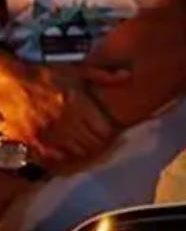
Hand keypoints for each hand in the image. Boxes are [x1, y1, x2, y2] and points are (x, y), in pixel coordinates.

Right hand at [0, 58, 128, 165]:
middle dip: (98, 142)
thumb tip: (128, 75)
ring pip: (78, 154)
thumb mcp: (75, 70)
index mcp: (78, 105)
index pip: (105, 132)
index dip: (108, 133)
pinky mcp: (32, 143)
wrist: (8, 82)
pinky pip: (56, 160)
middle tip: (94, 138)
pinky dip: (62, 157)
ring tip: (79, 143)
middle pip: (94, 145)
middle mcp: (65, 122)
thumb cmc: (44, 75)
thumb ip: (102, 75)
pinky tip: (63, 148)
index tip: (105, 129)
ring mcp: (48, 135)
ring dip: (82, 151)